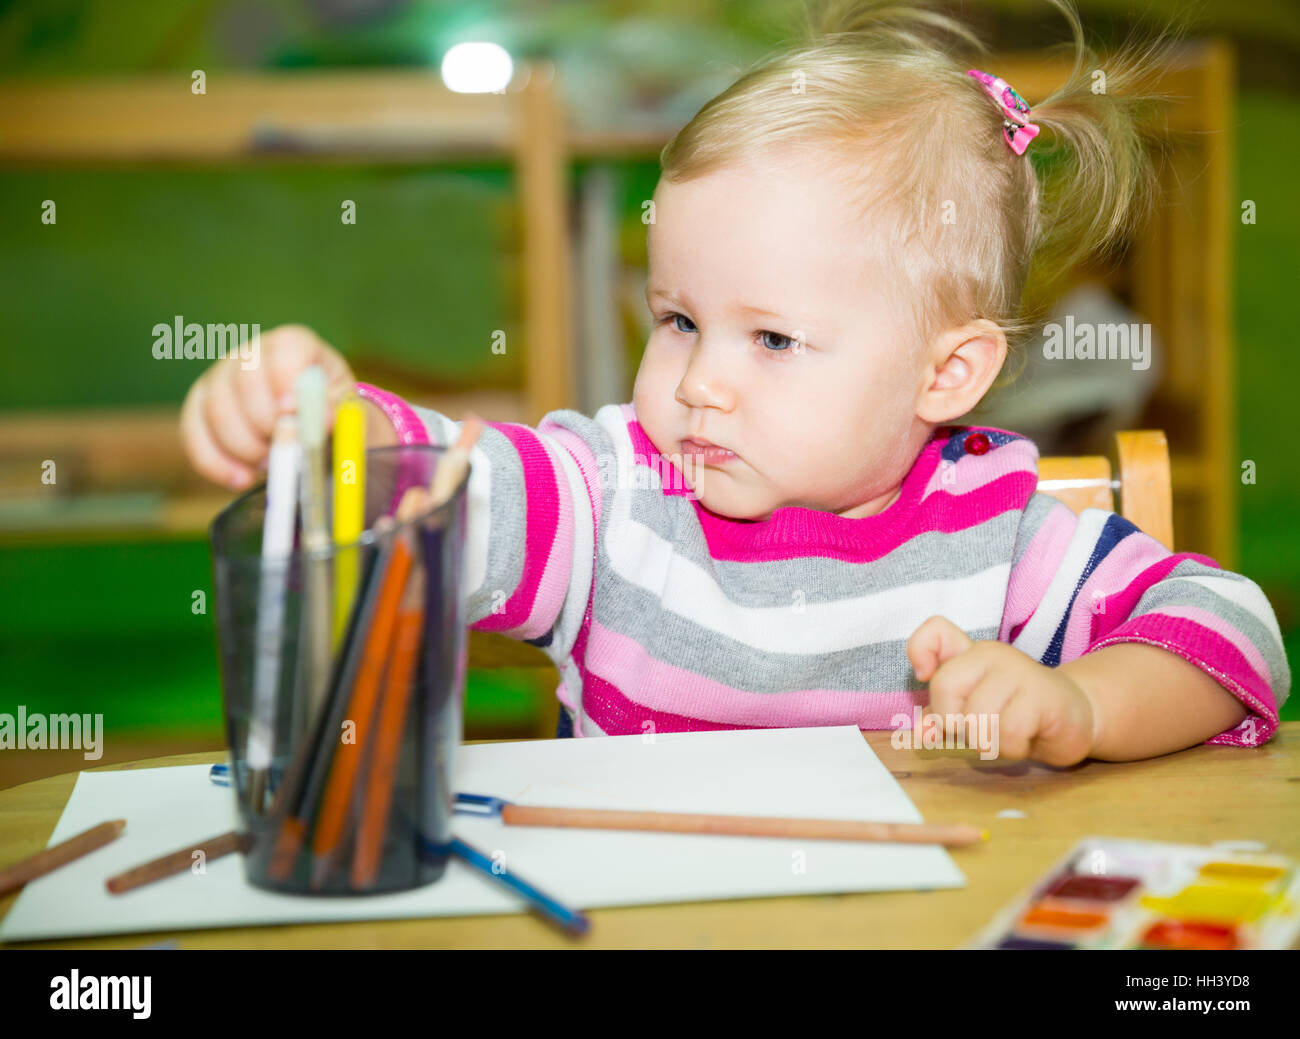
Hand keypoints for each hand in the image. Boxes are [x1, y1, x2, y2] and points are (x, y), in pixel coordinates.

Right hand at [179, 324, 355, 489]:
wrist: (312, 427)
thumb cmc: (330, 414)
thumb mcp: (345, 411)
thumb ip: (336, 413)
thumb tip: (321, 419)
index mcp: (294, 345)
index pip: (284, 350)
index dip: (285, 382)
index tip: (291, 414)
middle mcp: (252, 353)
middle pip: (244, 381)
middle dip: (264, 425)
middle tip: (284, 450)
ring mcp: (221, 376)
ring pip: (216, 410)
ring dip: (244, 447)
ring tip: (270, 463)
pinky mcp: (200, 405)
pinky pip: (194, 432)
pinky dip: (216, 462)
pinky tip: (241, 479)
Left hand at [906, 615, 1097, 765]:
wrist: (1076, 717)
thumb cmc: (1017, 714)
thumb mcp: (973, 713)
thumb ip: (941, 717)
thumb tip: (921, 732)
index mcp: (970, 654)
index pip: (934, 632)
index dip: (919, 652)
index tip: (924, 676)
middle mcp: (990, 654)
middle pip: (945, 686)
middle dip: (953, 722)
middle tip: (978, 729)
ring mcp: (1018, 669)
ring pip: (977, 716)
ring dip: (988, 742)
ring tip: (1007, 735)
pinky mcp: (1042, 693)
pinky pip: (1008, 732)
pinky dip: (1012, 748)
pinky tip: (1026, 739)